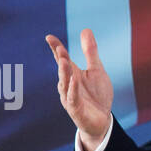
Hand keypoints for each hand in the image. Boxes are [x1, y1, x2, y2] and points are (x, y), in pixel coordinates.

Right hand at [46, 29, 112, 150]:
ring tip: (63, 60)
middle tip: (59, 48)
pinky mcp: (76, 110)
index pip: (62, 59)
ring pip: (65, 84)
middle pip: (62, 70)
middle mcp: (68, 85)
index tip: (49, 37)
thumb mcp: (96, 70)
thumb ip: (90, 52)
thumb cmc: (97, 95)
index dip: (55, 48)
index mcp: (72, 74)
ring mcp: (70, 97)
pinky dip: (73, 89)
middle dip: (60, 59)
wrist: (101, 121)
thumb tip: (85, 30)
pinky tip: (74, 80)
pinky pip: (73, 98)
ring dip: (64, 72)